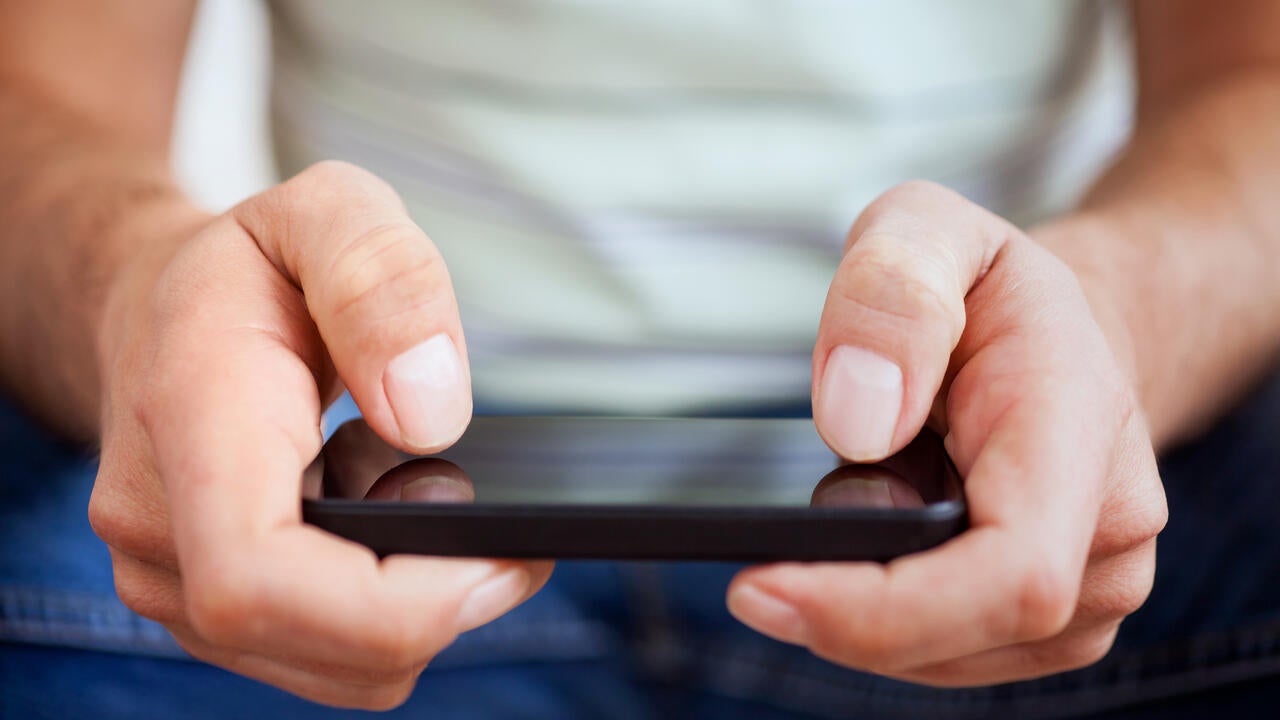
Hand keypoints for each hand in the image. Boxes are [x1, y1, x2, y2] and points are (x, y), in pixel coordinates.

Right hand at [88, 161, 551, 707]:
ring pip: (336, 668)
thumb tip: (428, 416)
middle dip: (444, 610)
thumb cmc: (254, 265)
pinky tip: (396, 534)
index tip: (498, 561)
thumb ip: (380, 280)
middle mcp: (158, 527)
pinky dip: (387, 616)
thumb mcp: (327, 210)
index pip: (258, 578)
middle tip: (518, 537)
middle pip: (321, 647)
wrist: (160, 310)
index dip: (391, 606)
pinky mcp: (209, 610)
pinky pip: (325, 655)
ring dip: (421, 613)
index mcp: (190, 420)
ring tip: (442, 508)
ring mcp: (173, 581)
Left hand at [727, 181, 1167, 685]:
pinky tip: (850, 572)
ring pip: (951, 658)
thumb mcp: (926, 230)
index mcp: (1079, 430)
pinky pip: (954, 653)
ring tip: (810, 553)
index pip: (1010, 574)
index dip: (882, 609)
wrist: (1066, 334)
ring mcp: (1091, 588)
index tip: (761, 588)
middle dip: (843, 622)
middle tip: (752, 582)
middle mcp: (1110, 531)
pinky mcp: (1054, 619)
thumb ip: (890, 296)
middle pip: (965, 634)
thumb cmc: (989, 285)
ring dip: (860, 624)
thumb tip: (857, 422)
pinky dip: (885, 628)